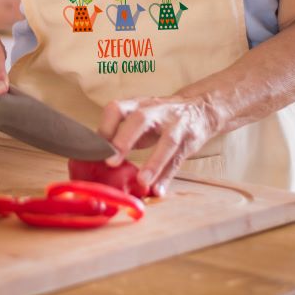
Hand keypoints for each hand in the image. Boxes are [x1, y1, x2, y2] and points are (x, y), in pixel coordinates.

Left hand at [98, 95, 216, 195]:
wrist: (199, 108)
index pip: (117, 108)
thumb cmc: (159, 118)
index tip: (94, 148)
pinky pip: (179, 160)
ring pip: (168, 141)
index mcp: (138, 105)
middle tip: (111, 162)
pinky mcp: (190, 139)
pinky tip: (159, 190)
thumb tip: (96, 158)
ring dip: (154, 163)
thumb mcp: (139, 119)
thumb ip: (121, 134)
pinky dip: (168, 176)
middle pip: (140, 120)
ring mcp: (176, 124)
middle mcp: (156, 110)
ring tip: (142, 182)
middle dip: (124, 140)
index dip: (105, 127)